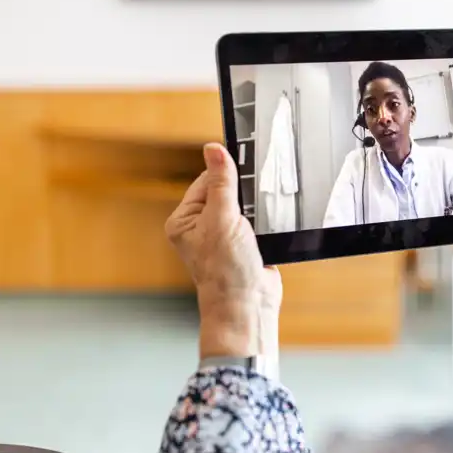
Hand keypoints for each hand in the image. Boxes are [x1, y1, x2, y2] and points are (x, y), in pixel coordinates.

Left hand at [165, 143, 281, 359]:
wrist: (249, 304)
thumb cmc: (226, 271)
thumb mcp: (223, 219)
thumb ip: (221, 183)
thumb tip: (214, 149)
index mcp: (185, 220)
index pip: (206, 181)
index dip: (225, 174)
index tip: (244, 166)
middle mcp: (201, 227)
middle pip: (226, 191)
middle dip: (243, 193)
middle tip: (251, 204)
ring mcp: (224, 236)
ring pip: (244, 205)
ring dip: (255, 208)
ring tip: (257, 222)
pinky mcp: (245, 244)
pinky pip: (256, 220)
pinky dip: (265, 220)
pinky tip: (267, 227)